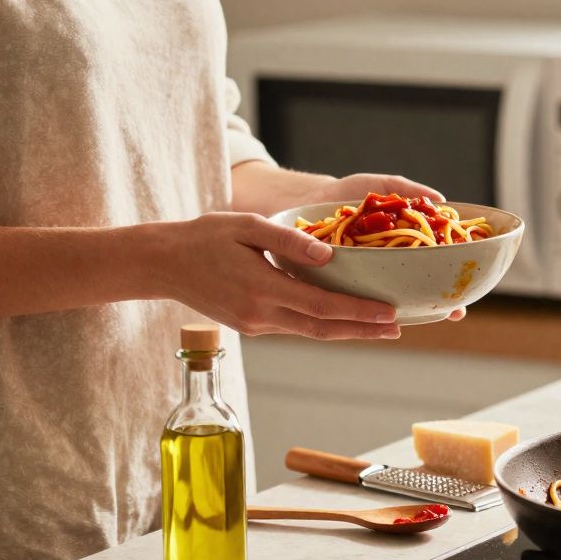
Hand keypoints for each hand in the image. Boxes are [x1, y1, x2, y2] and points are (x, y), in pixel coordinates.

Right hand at [159, 212, 406, 339]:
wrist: (161, 264)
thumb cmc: (204, 237)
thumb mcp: (246, 226)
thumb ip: (289, 240)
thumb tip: (330, 255)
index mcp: (262, 289)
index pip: (322, 307)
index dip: (359, 313)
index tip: (390, 313)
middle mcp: (261, 315)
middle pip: (324, 329)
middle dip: (364, 330)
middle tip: (398, 328)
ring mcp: (256, 325)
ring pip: (311, 333)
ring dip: (348, 331)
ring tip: (381, 327)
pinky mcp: (252, 326)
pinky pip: (296, 328)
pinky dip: (324, 325)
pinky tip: (345, 319)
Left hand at [298, 173, 464, 321]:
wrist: (301, 202)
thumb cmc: (342, 194)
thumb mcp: (377, 186)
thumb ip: (404, 190)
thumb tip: (441, 200)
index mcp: (399, 247)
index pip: (432, 266)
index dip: (451, 281)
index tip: (464, 295)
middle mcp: (385, 268)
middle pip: (418, 288)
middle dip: (438, 302)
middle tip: (455, 311)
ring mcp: (363, 280)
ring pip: (391, 301)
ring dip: (410, 310)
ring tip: (427, 316)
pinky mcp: (338, 287)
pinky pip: (358, 301)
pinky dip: (369, 310)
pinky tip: (381, 317)